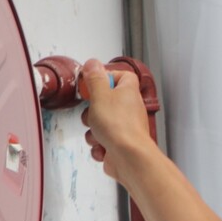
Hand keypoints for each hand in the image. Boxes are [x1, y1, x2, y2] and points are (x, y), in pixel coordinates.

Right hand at [77, 60, 153, 185]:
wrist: (129, 157)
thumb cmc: (119, 126)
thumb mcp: (100, 95)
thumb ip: (95, 78)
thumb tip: (92, 63)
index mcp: (128, 92)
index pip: (122, 76)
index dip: (106, 77)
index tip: (92, 83)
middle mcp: (129, 109)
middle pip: (104, 102)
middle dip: (92, 111)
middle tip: (92, 113)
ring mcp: (125, 128)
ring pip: (100, 124)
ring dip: (93, 131)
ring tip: (98, 134)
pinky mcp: (120, 145)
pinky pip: (101, 141)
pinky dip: (98, 146)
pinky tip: (103, 148)